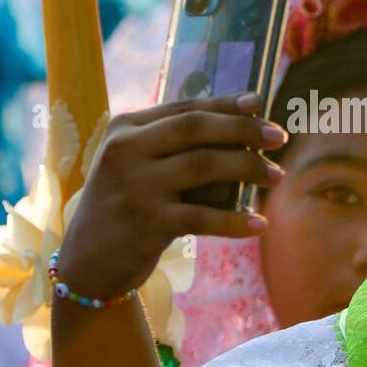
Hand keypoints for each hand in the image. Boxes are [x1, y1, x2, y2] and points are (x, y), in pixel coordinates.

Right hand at [57, 93, 286, 299]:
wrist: (87, 263)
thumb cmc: (123, 207)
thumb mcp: (134, 166)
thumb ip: (170, 146)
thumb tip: (238, 128)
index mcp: (124, 129)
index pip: (183, 108)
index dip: (225, 104)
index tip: (258, 103)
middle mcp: (126, 151)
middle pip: (197, 129)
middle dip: (244, 130)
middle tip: (279, 137)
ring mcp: (136, 187)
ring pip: (205, 166)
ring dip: (248, 169)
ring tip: (277, 176)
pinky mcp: (147, 224)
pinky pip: (203, 217)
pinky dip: (235, 220)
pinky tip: (259, 224)